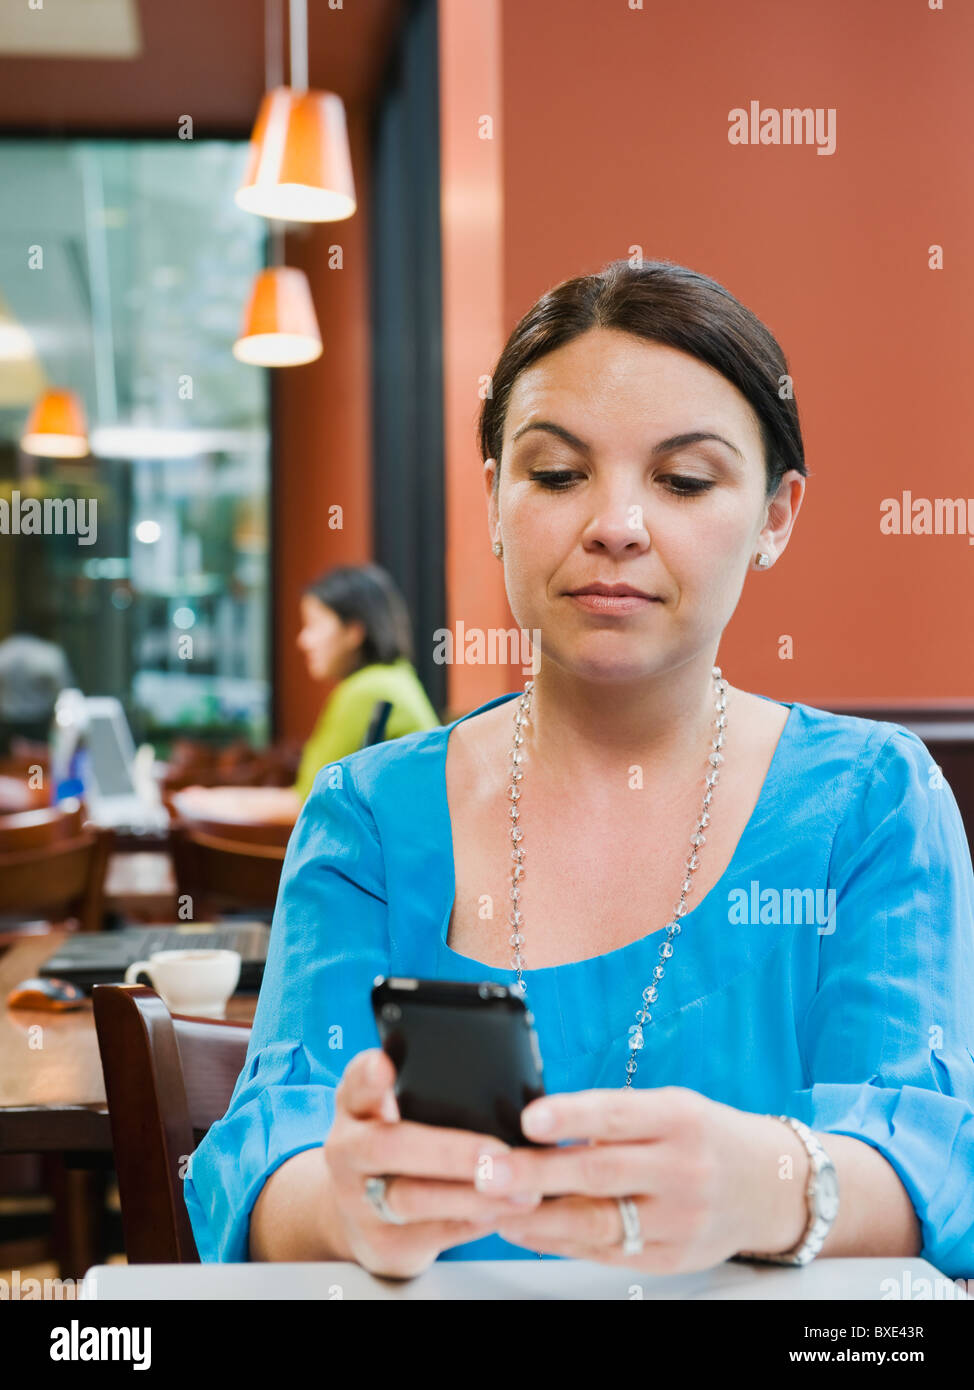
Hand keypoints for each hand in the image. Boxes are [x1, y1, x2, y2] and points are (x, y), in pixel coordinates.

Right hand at [322, 1049, 544, 1277]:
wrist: (359, 1216)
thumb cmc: (393, 1147)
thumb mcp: (388, 1112)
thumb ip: (419, 1088)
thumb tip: (498, 1075)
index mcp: (354, 1109)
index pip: (355, 1086)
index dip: (367, 1077)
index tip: (383, 1065)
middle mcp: (348, 1153)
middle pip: (388, 1148)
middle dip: (448, 1152)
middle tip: (498, 1153)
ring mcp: (359, 1202)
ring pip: (413, 1199)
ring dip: (472, 1196)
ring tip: (522, 1191)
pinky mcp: (383, 1243)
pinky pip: (433, 1234)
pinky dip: (474, 1223)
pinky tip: (507, 1212)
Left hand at [479, 1087, 804, 1271]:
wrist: (768, 1186)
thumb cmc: (702, 1136)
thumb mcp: (670, 1108)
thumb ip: (615, 1118)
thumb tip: (537, 1126)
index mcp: (680, 1118)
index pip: (618, 1114)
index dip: (572, 1115)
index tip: (528, 1118)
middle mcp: (683, 1169)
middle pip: (601, 1173)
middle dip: (538, 1173)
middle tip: (488, 1170)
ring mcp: (680, 1219)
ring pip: (598, 1222)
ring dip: (538, 1216)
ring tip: (492, 1206)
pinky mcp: (673, 1257)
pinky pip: (607, 1252)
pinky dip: (559, 1241)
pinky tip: (525, 1227)